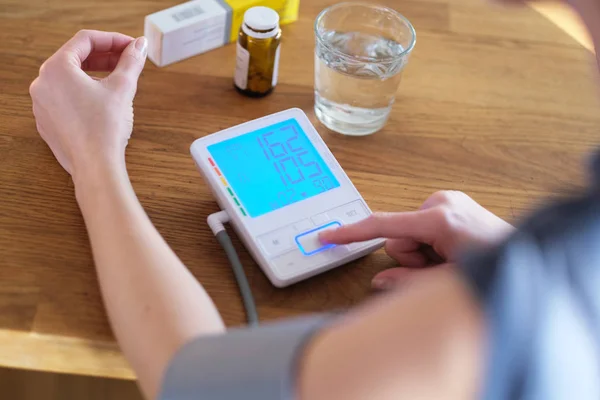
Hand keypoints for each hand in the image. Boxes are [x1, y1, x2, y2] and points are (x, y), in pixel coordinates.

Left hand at [29, 30, 147, 178]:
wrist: (96, 165)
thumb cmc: (105, 128)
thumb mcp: (123, 88)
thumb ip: (131, 61)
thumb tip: (140, 46)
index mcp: (56, 68)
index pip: (85, 40)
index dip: (113, 39)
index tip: (131, 46)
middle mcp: (43, 84)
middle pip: (76, 58)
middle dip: (105, 57)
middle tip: (128, 60)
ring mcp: (43, 104)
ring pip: (70, 80)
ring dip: (95, 75)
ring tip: (118, 81)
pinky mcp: (48, 122)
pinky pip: (66, 99)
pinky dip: (85, 94)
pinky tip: (104, 103)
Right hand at [319, 191, 513, 289]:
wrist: (527, 255)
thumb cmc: (495, 263)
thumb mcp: (446, 282)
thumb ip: (407, 282)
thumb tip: (379, 280)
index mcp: (440, 219)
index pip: (384, 226)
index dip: (352, 233)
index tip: (328, 234)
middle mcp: (442, 203)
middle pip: (398, 236)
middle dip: (410, 257)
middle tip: (436, 267)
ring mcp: (448, 201)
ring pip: (410, 234)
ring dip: (422, 252)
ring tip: (449, 260)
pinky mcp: (451, 204)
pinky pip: (424, 227)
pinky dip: (431, 243)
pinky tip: (453, 250)